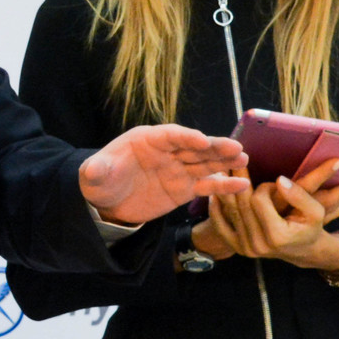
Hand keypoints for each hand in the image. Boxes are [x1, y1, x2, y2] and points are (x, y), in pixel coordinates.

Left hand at [78, 124, 249, 225]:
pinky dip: (223, 186)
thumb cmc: (100, 181)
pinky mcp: (183, 189)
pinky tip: (242, 185)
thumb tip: (93, 169)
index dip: (186, 137)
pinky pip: (206, 185)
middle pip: (194, 147)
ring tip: (244, 159)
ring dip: (224, 161)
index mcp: (147, 140)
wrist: (106, 203)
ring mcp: (177, 169)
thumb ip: (97, 170)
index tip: (202, 141)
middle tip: (236, 147)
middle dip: (214, 147)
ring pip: (204, 163)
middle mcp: (167, 151)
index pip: (170, 135)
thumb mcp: (93, 175)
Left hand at [202, 158, 338, 269]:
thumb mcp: (315, 211)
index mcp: (277, 236)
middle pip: (242, 206)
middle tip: (232, 162)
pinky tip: (215, 195)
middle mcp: (259, 245)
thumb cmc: (310, 226)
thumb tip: (279, 180)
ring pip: (230, 213)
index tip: (273, 184)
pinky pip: (221, 227)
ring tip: (219, 174)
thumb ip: (299, 195)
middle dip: (240, 183)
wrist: (302, 249)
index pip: (259, 201)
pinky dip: (216, 211)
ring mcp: (246, 248)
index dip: (264, 188)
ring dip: (224, 192)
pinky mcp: (238, 248)